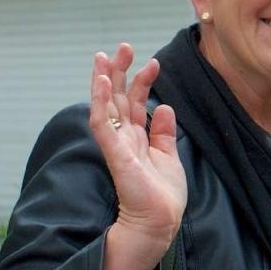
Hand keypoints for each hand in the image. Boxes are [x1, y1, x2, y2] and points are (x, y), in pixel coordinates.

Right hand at [91, 44, 185, 269]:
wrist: (159, 222)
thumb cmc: (163, 196)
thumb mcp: (169, 157)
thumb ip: (163, 133)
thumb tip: (163, 106)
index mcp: (137, 140)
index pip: (135, 103)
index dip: (142, 81)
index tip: (152, 61)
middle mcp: (124, 139)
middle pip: (118, 99)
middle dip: (120, 72)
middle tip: (122, 47)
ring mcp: (117, 145)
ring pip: (106, 106)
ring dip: (105, 80)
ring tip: (105, 56)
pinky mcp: (114, 153)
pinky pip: (103, 124)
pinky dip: (102, 102)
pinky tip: (103, 83)